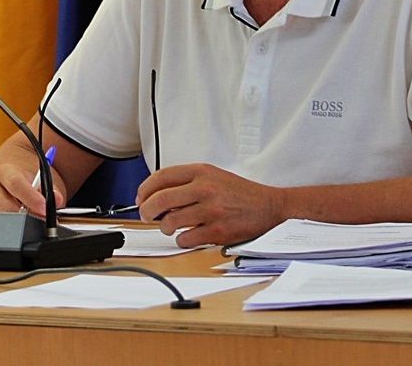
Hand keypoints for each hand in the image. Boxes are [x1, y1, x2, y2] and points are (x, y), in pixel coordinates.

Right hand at [0, 162, 63, 217]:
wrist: (10, 179)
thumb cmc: (26, 180)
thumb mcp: (40, 180)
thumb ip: (50, 190)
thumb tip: (57, 200)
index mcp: (5, 172)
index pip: (15, 184)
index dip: (31, 197)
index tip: (43, 207)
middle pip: (6, 207)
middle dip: (26, 216)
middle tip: (41, 220)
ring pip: (2, 220)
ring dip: (19, 223)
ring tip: (30, 218)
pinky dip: (11, 227)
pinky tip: (18, 220)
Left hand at [135, 163, 283, 247]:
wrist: (270, 207)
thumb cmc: (241, 193)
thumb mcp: (214, 176)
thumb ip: (187, 182)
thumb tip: (157, 196)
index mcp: (202, 172)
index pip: (162, 177)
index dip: (145, 189)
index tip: (141, 198)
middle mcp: (205, 188)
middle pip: (160, 200)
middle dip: (146, 211)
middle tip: (147, 215)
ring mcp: (210, 210)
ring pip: (170, 222)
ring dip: (165, 227)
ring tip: (172, 226)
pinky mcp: (216, 230)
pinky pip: (185, 239)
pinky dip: (183, 240)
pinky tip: (189, 235)